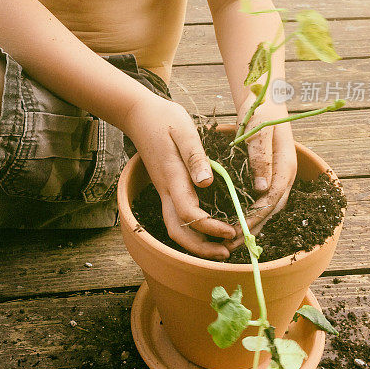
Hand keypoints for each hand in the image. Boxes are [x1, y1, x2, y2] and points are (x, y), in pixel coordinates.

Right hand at [122, 95, 235, 259]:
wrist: (139, 114)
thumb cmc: (164, 118)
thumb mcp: (184, 131)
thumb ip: (195, 156)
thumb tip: (206, 182)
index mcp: (172, 176)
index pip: (188, 212)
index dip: (209, 227)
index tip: (230, 231)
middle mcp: (166, 189)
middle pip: (177, 230)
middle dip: (200, 248)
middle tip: (226, 253)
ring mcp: (164, 190)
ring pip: (175, 226)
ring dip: (196, 242)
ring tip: (221, 247)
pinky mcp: (166, 187)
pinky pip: (177, 216)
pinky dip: (193, 229)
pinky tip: (211, 228)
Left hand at [228, 98, 297, 245]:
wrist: (267, 100)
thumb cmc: (262, 112)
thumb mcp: (259, 132)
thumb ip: (261, 158)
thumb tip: (262, 189)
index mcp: (285, 167)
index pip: (271, 200)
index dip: (254, 217)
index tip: (236, 230)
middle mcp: (285, 176)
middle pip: (271, 210)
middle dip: (252, 228)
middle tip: (231, 245)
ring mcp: (278, 176)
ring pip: (268, 208)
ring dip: (251, 225)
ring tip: (231, 242)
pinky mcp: (269, 175)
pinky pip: (262, 201)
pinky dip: (251, 214)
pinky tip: (236, 223)